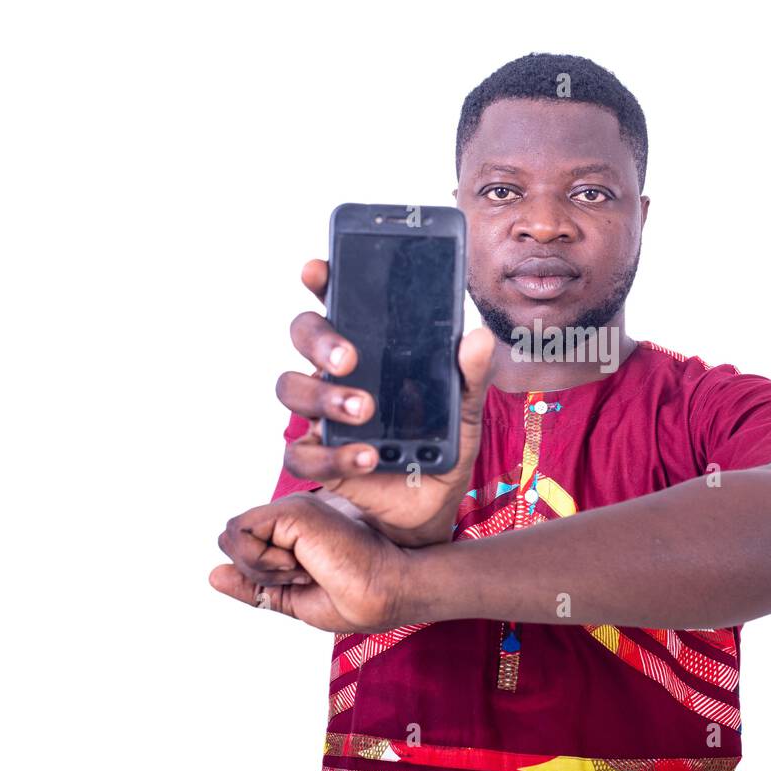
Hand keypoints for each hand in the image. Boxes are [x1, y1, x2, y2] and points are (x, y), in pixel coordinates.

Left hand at [210, 493, 409, 633]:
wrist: (386, 592)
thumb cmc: (354, 598)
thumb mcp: (293, 597)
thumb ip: (255, 585)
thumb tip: (213, 574)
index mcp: (294, 531)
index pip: (244, 545)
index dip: (261, 573)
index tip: (304, 579)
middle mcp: (292, 515)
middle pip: (232, 539)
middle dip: (256, 568)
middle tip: (303, 573)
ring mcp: (293, 510)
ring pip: (233, 536)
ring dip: (262, 566)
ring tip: (305, 568)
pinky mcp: (294, 511)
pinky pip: (242, 534)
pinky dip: (263, 560)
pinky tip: (302, 562)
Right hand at [275, 259, 495, 546]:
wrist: (432, 501)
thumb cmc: (442, 440)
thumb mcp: (465, 406)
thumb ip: (471, 372)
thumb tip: (477, 337)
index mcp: (370, 346)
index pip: (337, 302)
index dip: (322, 281)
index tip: (319, 269)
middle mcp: (337, 372)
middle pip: (304, 335)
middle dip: (319, 340)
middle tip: (349, 357)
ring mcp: (322, 413)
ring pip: (292, 388)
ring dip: (324, 396)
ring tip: (364, 409)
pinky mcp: (318, 456)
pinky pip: (303, 452)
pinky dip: (334, 454)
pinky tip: (368, 456)